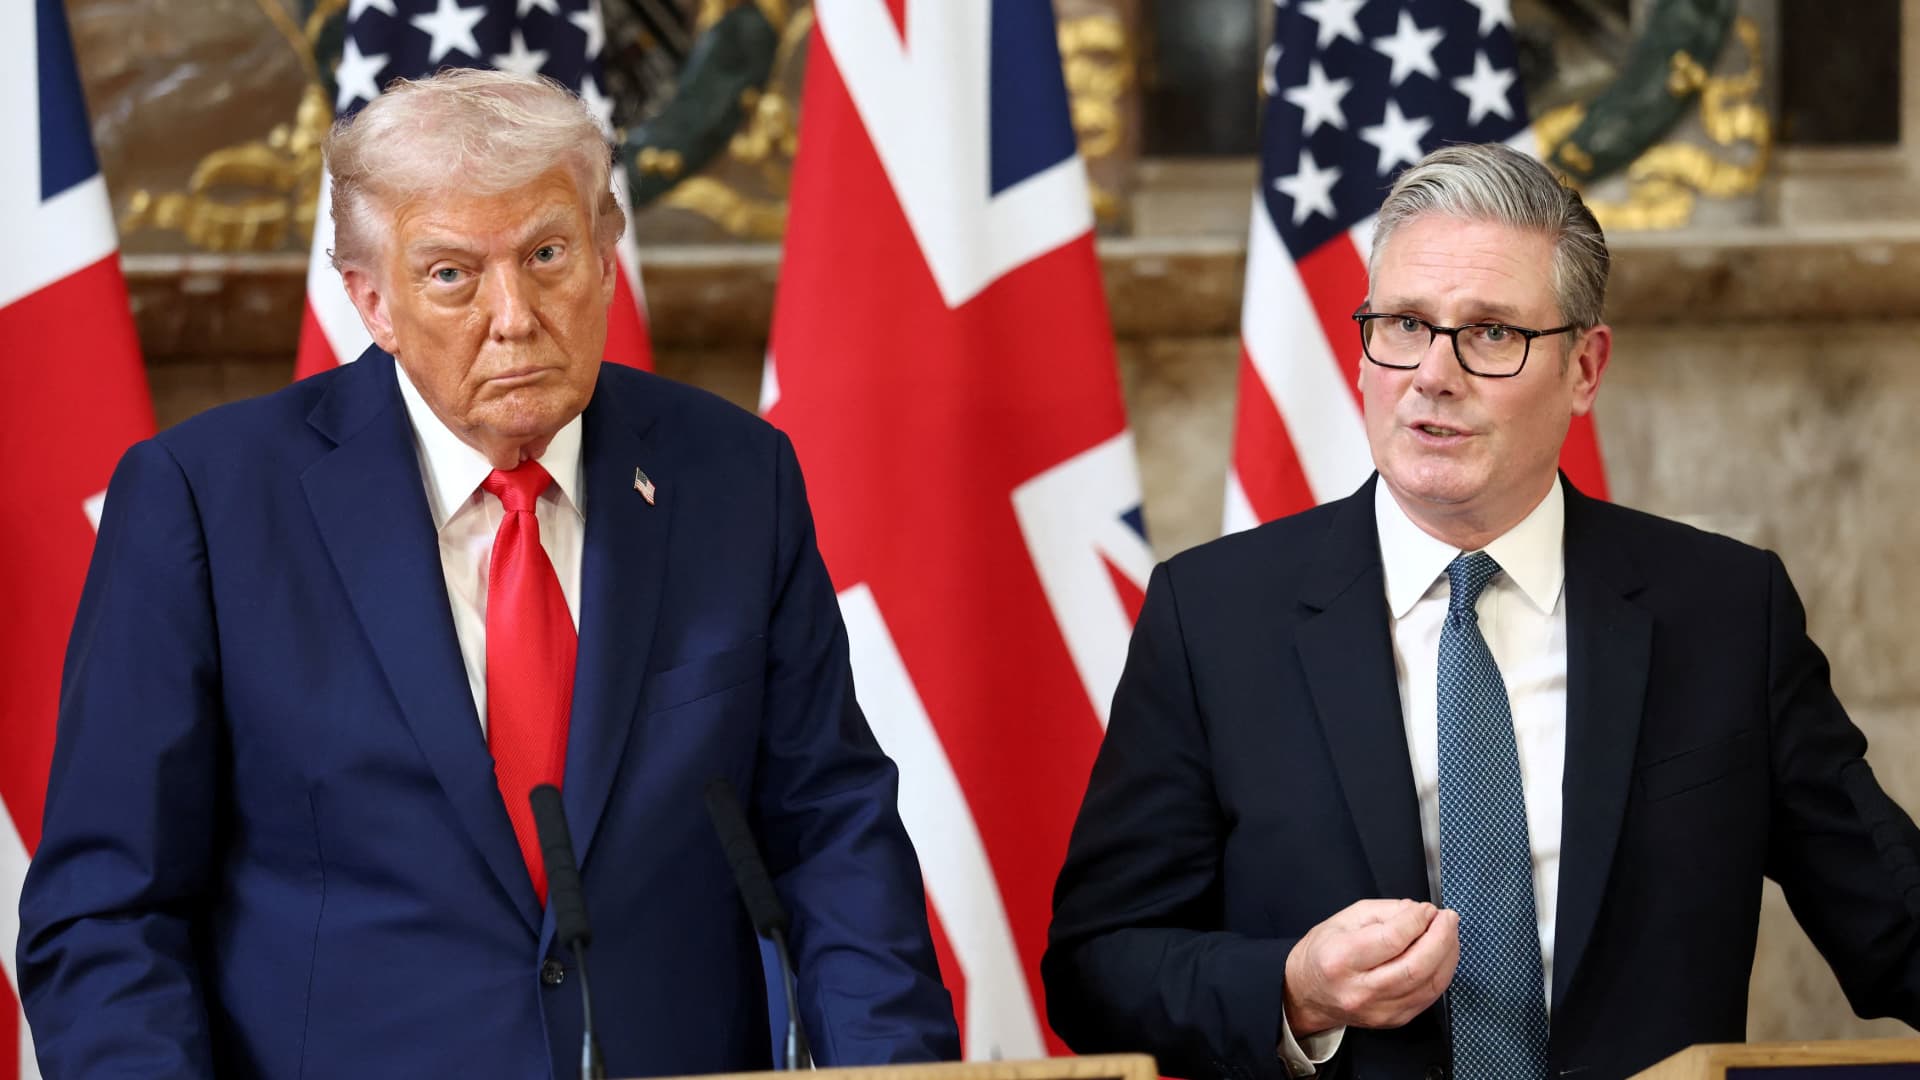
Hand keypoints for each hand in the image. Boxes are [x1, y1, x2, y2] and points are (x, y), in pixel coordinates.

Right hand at [1283, 898, 1458, 1034]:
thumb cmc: (1323, 953)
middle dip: (1441, 938)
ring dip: (1447, 954)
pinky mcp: (1394, 1020)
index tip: (1426, 908)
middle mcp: (1360, 990)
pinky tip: (1443, 954)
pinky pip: (1430, 997)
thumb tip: (1419, 912)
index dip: (1416, 921)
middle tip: (1447, 918)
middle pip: (1415, 966)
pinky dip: (1443, 973)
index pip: (1391, 940)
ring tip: (1449, 932)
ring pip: (1429, 984)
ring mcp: (1379, 1010)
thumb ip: (1384, 912)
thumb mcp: (1344, 919)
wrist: (1307, 994)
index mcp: (1341, 959)